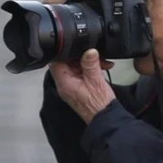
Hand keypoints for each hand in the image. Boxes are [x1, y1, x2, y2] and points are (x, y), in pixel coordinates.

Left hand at [43, 0, 115, 122]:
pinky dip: (91, 68)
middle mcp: (65, 84)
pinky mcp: (80, 88)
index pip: (56, 61)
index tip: (73, 43)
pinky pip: (82, 73)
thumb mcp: (96, 81)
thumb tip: (89, 49)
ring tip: (102, 61)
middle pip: (66, 62)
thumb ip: (91, 63)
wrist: (106, 119)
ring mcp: (72, 86)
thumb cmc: (99, 104)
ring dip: (88, 61)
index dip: (63, 51)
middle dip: (80, 55)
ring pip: (76, 66)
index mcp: (64, 82)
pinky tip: (103, 66)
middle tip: (93, 52)